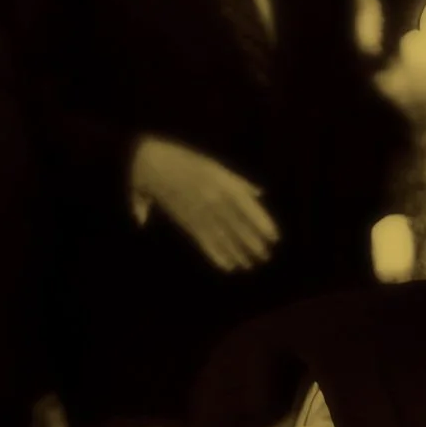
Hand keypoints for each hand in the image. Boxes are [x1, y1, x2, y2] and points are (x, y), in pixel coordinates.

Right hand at [133, 138, 278, 274]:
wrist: (150, 161)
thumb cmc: (184, 160)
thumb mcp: (214, 165)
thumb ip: (237, 181)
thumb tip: (259, 192)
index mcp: (221, 182)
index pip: (247, 207)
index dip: (262, 223)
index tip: (275, 237)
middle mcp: (212, 198)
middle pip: (237, 225)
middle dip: (252, 243)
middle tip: (265, 257)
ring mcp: (198, 211)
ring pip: (222, 236)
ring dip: (236, 252)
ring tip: (249, 265)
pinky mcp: (185, 221)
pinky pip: (203, 241)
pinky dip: (215, 255)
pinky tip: (228, 266)